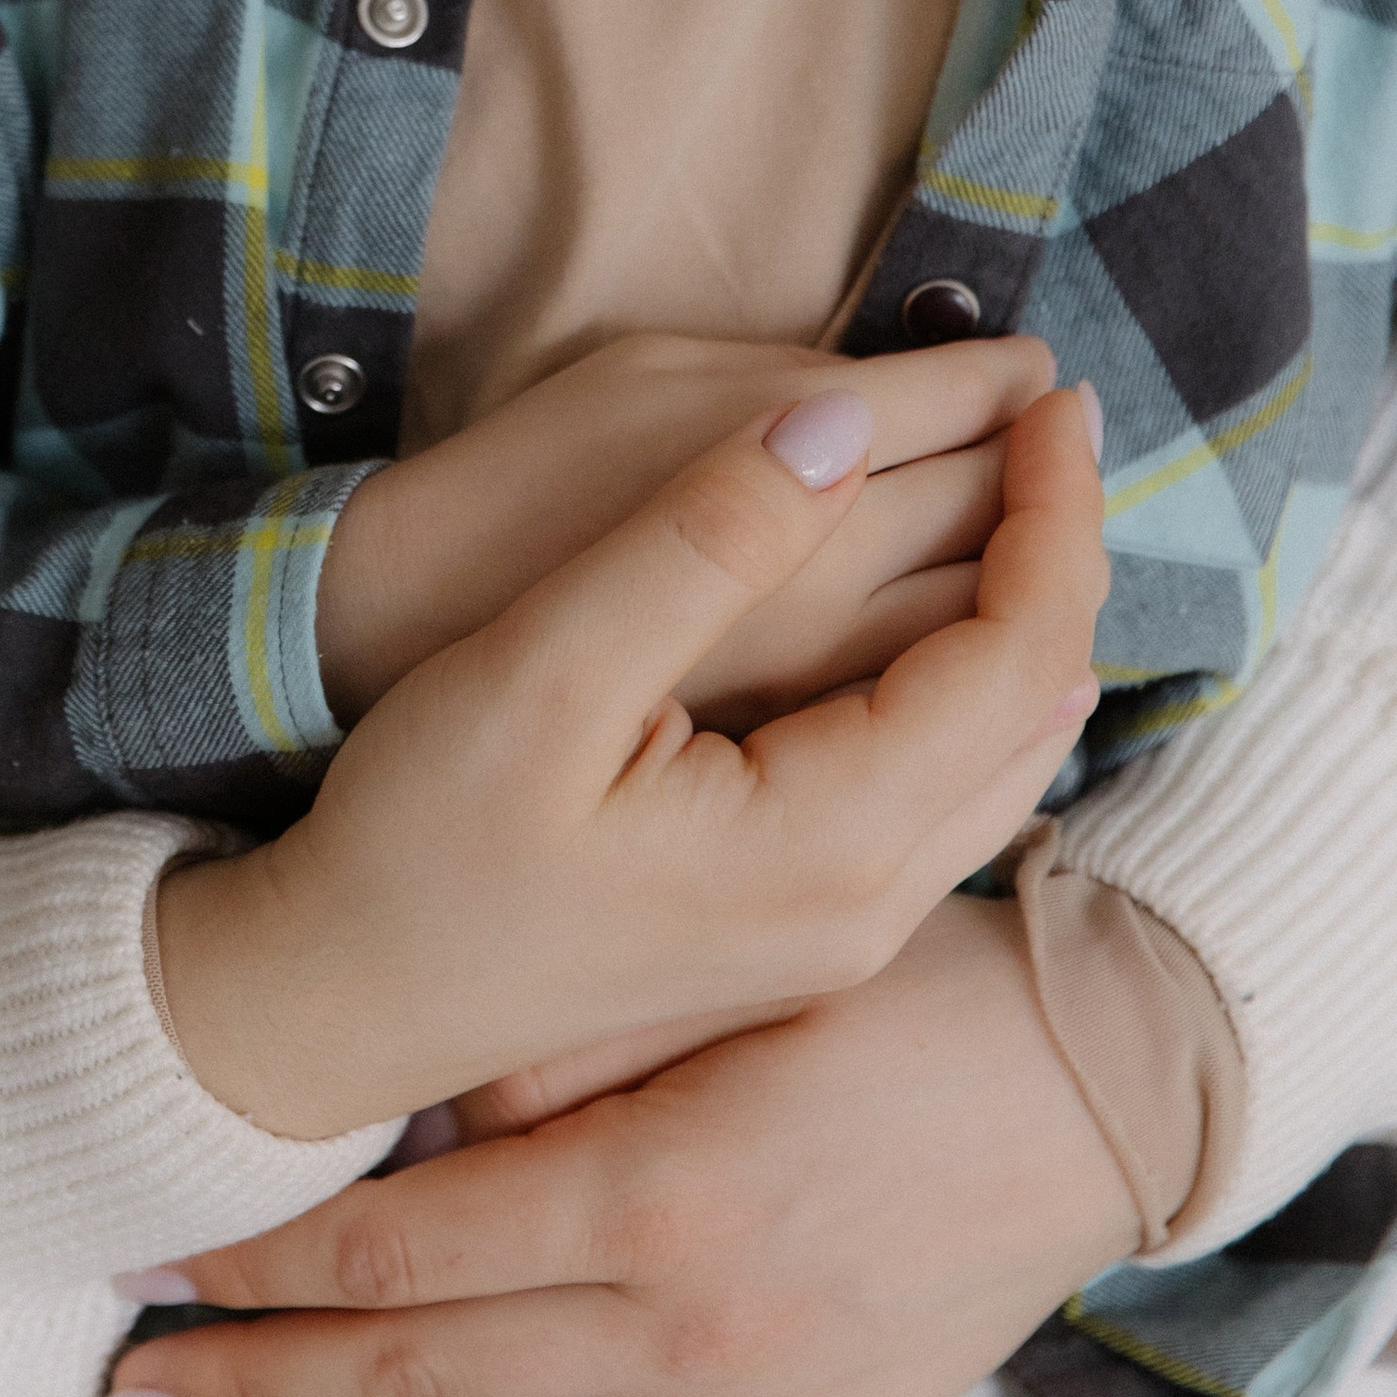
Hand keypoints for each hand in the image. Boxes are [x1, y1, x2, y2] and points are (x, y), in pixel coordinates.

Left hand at [110, 890, 1139, 1396]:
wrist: (1098, 1074)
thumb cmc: (908, 982)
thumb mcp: (725, 970)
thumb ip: (557, 1050)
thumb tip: (418, 1117)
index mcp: (651, 1194)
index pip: (393, 1254)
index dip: (254, 1268)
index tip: (144, 1271)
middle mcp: (687, 1332)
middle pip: (418, 1383)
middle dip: (256, 1394)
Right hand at [155, 386, 1103, 1136]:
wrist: (335, 1003)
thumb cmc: (417, 842)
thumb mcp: (545, 668)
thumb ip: (702, 541)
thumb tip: (846, 422)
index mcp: (828, 844)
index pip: (1016, 653)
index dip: (1053, 509)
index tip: (1054, 393)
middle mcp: (867, 909)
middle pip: (1039, 707)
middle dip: (1062, 552)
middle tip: (1050, 420)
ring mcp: (839, 936)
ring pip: (1007, 759)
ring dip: (1026, 619)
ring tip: (1016, 496)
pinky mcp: (798, 933)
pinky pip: (949, 795)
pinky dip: (973, 685)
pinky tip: (942, 622)